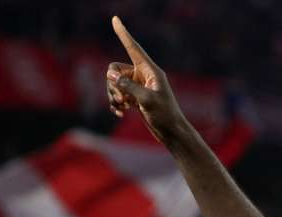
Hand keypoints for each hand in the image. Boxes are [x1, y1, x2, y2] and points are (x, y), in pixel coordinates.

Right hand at [106, 16, 187, 143]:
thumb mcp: (146, 99)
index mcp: (150, 71)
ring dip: (113, 95)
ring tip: (121, 108)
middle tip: (122, 98)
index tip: (115, 19)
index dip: (123, 34)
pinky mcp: (135, 98)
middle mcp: (143, 75)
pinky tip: (120, 114)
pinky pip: (117, 94)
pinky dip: (115, 103)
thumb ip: (127, 85)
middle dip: (112, 83)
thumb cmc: (165, 115)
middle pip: (115, 69)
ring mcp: (138, 86)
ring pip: (114, 83)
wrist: (172, 132)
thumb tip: (110, 75)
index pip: (133, 48)